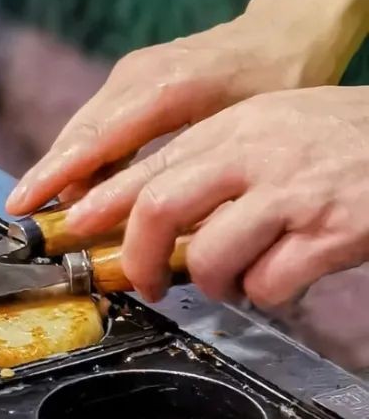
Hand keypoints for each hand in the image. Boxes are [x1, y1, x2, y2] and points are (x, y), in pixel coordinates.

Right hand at [6, 15, 328, 214]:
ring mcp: (131, 73)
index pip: (96, 139)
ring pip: (84, 128)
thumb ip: (197, 171)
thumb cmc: (277, 85)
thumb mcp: (246, 133)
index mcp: (165, 90)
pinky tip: (82, 186)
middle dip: (48, 176)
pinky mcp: (132, 78)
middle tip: (22, 217)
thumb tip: (155, 223)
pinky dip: (86, 155)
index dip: (56, 175)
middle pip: (79, 133)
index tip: (22, 204)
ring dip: (65, 168)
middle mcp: (137, 76)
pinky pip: (99, 122)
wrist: (283, 33)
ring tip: (44, 210)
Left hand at [62, 87, 368, 305]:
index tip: (76, 232)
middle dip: (139, 256)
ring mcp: (294, 193)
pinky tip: (279, 282)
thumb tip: (154, 209)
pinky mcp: (331, 233)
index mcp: (236, 127)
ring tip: (229, 284)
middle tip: (145, 283)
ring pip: (212, 253)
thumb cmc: (344, 138)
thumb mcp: (274, 125)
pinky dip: (262, 294)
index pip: (151, 167)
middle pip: (162, 206)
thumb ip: (218, 158)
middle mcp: (257, 154)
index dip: (106, 206)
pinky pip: (269, 281)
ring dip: (211, 283)